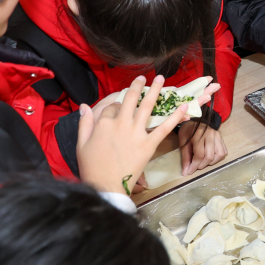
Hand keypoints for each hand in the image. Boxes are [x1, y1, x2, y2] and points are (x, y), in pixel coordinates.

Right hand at [76, 75, 205, 193]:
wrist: (105, 186)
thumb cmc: (91, 167)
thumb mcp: (81, 144)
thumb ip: (84, 123)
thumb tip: (84, 106)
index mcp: (104, 124)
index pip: (112, 107)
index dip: (116, 106)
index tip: (119, 108)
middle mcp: (121, 124)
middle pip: (130, 99)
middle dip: (137, 86)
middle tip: (143, 78)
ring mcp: (136, 133)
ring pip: (148, 107)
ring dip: (156, 91)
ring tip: (161, 79)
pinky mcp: (149, 144)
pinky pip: (164, 128)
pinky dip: (175, 117)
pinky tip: (183, 106)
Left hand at [178, 117, 227, 176]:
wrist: (197, 119)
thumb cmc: (188, 131)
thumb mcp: (183, 142)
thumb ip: (185, 157)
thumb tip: (185, 172)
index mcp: (198, 135)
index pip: (199, 155)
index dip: (194, 166)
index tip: (189, 172)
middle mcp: (210, 135)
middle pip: (210, 156)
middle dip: (202, 165)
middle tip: (196, 166)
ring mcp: (217, 136)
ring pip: (219, 154)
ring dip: (212, 162)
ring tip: (204, 162)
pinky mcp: (221, 137)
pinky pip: (224, 151)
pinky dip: (218, 157)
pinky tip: (211, 157)